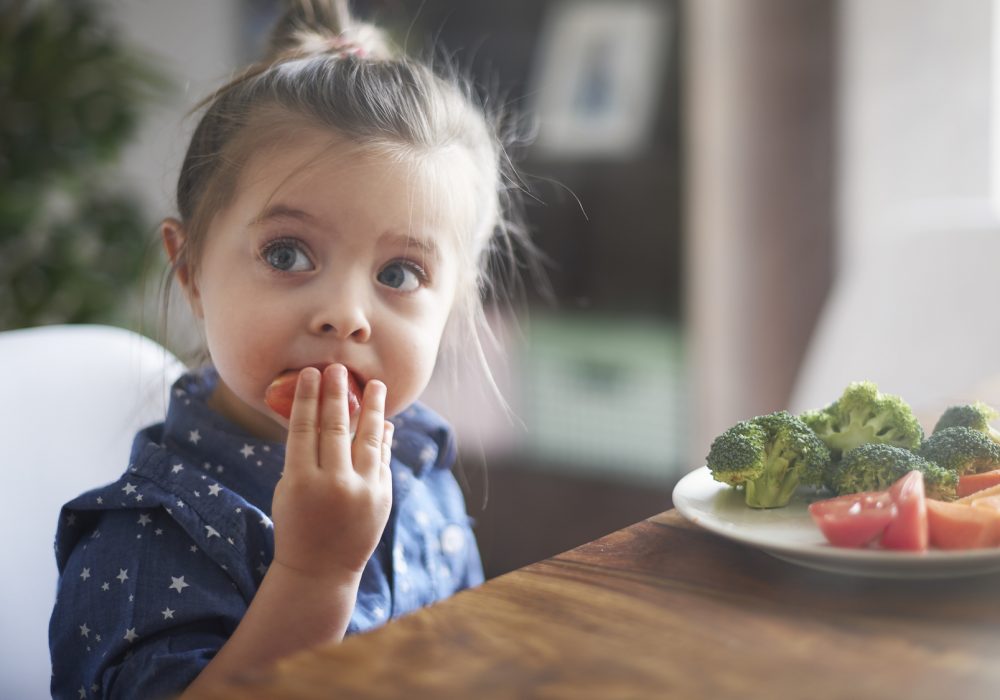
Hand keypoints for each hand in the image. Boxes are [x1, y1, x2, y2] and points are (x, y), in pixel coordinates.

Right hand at [270, 365, 393, 578]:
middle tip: (338, 369)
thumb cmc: (297, 524)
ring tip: (376, 385)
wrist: (320, 569)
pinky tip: (383, 421)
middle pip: (336, 427)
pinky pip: (383, 459)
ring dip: (373, 408)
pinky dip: (383, 438)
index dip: (308, 398)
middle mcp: (333, 484)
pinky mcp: (382, 497)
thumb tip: (325, 417)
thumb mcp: (288, 489)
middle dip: (337, 394)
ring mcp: (362, 491)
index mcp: (300, 481)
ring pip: (369, 439)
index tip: (311, 374)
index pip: (304, 428)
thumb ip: (304, 456)